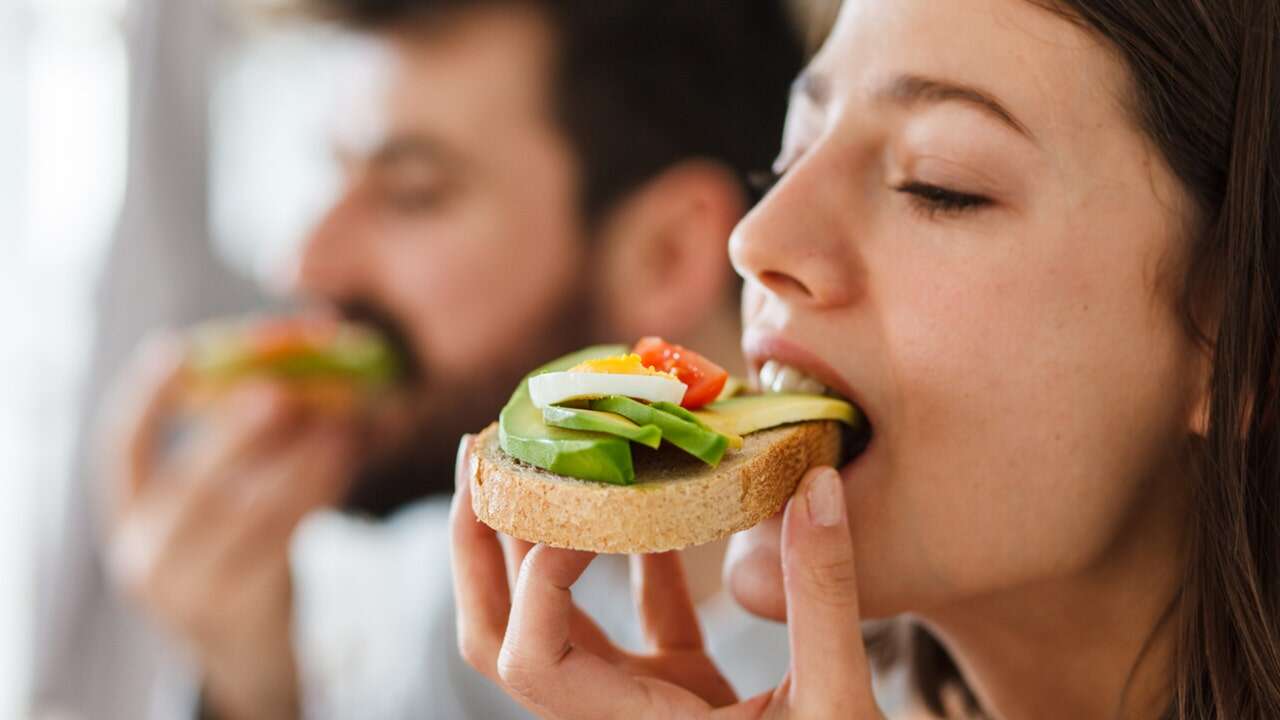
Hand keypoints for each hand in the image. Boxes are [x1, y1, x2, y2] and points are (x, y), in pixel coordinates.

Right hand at [99, 336, 357, 719]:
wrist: (246, 654)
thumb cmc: (234, 556)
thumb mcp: (213, 511)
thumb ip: (236, 452)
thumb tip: (293, 369)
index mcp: (130, 519)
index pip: (122, 452)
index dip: (147, 400)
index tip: (176, 348)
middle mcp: (149, 555)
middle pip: (193, 483)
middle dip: (239, 431)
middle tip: (284, 387)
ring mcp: (194, 589)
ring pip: (254, 510)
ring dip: (304, 455)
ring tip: (343, 415)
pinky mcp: (247, 605)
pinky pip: (289, 534)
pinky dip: (323, 487)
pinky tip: (350, 452)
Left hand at [449, 434, 883, 718]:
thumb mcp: (839, 704)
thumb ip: (824, 598)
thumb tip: (815, 486)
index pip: (533, 660)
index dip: (539, 578)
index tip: (592, 503)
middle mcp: (613, 719)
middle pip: (501, 636)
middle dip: (480, 545)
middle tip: (483, 452)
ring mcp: (636, 703)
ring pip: (548, 624)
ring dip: (533, 542)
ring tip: (536, 455)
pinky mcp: (672, 689)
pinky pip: (626, 618)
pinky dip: (626, 557)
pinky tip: (648, 498)